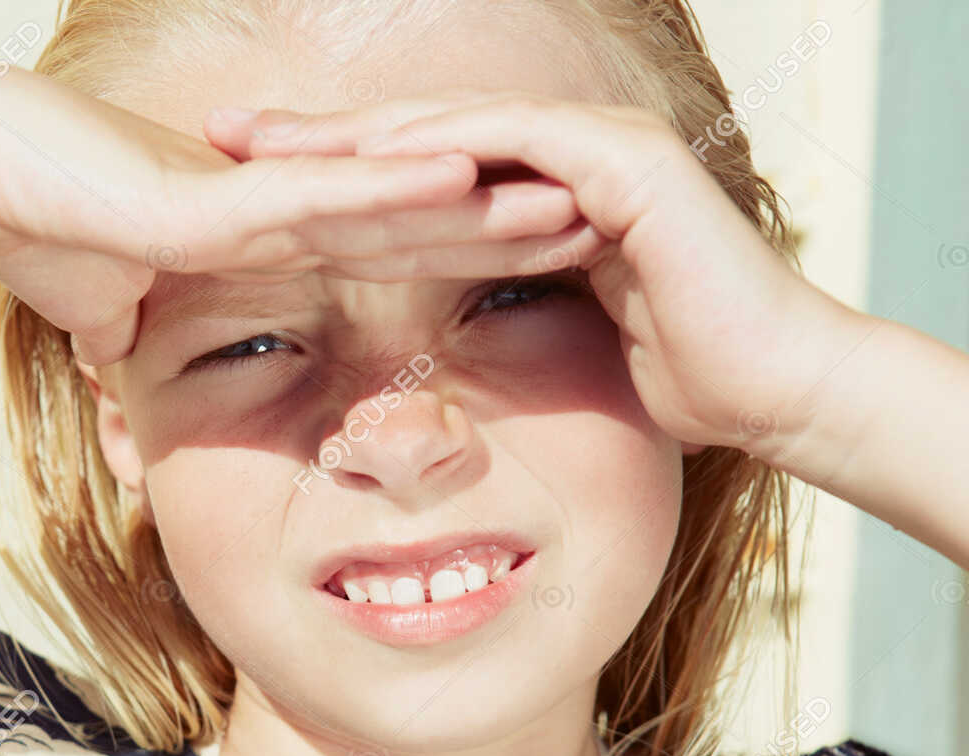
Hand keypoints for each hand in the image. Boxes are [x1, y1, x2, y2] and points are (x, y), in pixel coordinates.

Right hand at [0, 62, 604, 363]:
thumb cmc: (24, 225)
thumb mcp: (102, 311)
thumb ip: (137, 337)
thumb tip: (130, 374)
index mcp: (258, 231)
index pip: (383, 241)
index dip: (464, 247)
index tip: (538, 262)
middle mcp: (271, 202)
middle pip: (412, 211)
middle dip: (506, 222)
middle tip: (603, 222)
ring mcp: (248, 194)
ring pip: (388, 195)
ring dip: (482, 200)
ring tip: (576, 199)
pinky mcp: (213, 200)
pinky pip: (321, 199)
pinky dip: (396, 190)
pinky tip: (474, 176)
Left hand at [204, 93, 867, 454]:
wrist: (772, 390)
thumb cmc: (676, 382)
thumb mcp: (554, 344)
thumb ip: (497, 323)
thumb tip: (430, 367)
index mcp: (535, 193)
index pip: (412, 172)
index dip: (327, 176)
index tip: (240, 189)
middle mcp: (562, 155)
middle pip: (415, 135)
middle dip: (317, 135)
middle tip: (223, 133)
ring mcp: (596, 148)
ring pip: (452, 125)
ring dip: (357, 131)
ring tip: (271, 138)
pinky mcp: (623, 163)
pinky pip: (513, 142)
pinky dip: (440, 149)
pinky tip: (369, 158)